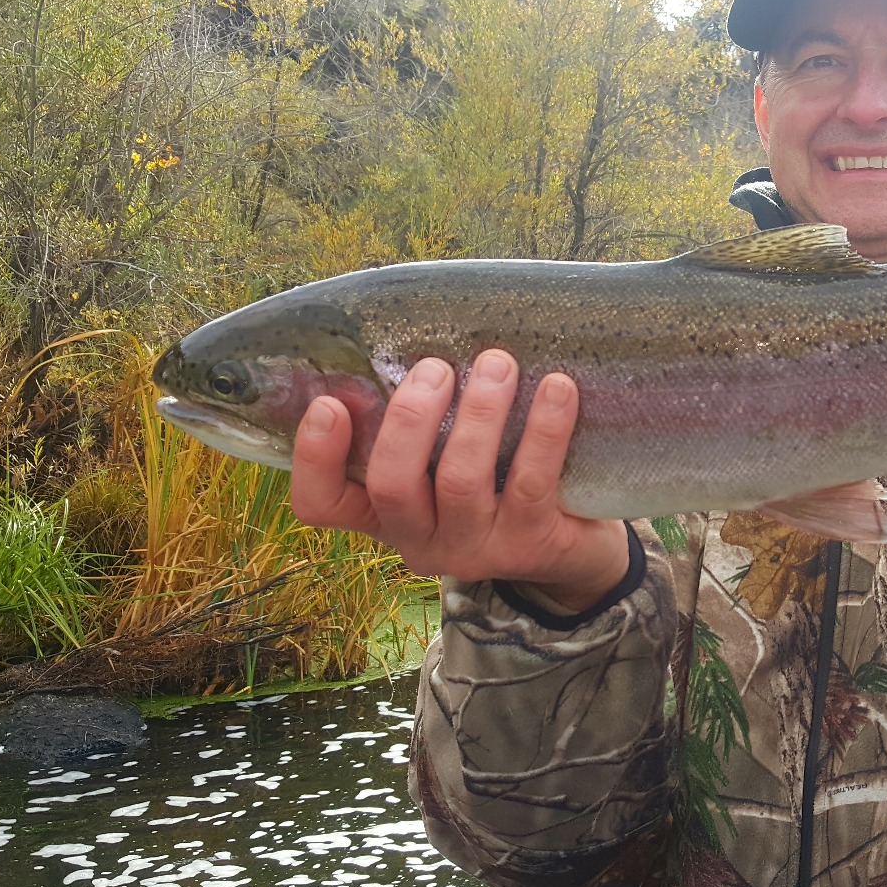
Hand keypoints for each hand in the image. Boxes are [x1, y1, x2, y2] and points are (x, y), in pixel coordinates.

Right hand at [288, 351, 630, 612]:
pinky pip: (532, 481)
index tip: (329, 403)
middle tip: (436, 369)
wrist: (571, 545)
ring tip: (498, 364)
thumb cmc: (495, 481)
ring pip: (461, 481)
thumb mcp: (444, 459)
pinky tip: (557, 388)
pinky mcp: (531, 543)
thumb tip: (411, 339)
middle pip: (392, 486)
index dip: (315, 458)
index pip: (322, 503)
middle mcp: (420, 539)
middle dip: (410, 419)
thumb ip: (419, 423)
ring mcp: (475, 547)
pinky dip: (545, 429)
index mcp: (384, 514)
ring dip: (478, 414)